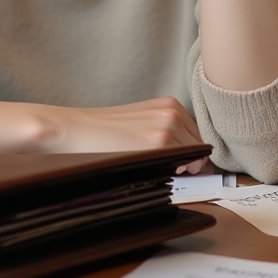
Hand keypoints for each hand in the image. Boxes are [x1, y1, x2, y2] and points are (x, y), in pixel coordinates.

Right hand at [34, 96, 207, 172]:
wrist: (77, 129)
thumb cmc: (106, 129)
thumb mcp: (142, 121)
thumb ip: (169, 133)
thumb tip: (194, 162)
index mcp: (170, 105)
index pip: (199, 137)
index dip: (192, 155)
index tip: (184, 165)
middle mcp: (172, 112)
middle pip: (200, 149)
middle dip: (189, 163)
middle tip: (164, 169)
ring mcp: (167, 127)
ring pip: (193, 159)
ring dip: (180, 169)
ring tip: (152, 166)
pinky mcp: (158, 143)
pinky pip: (181, 166)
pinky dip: (172, 173)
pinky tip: (149, 168)